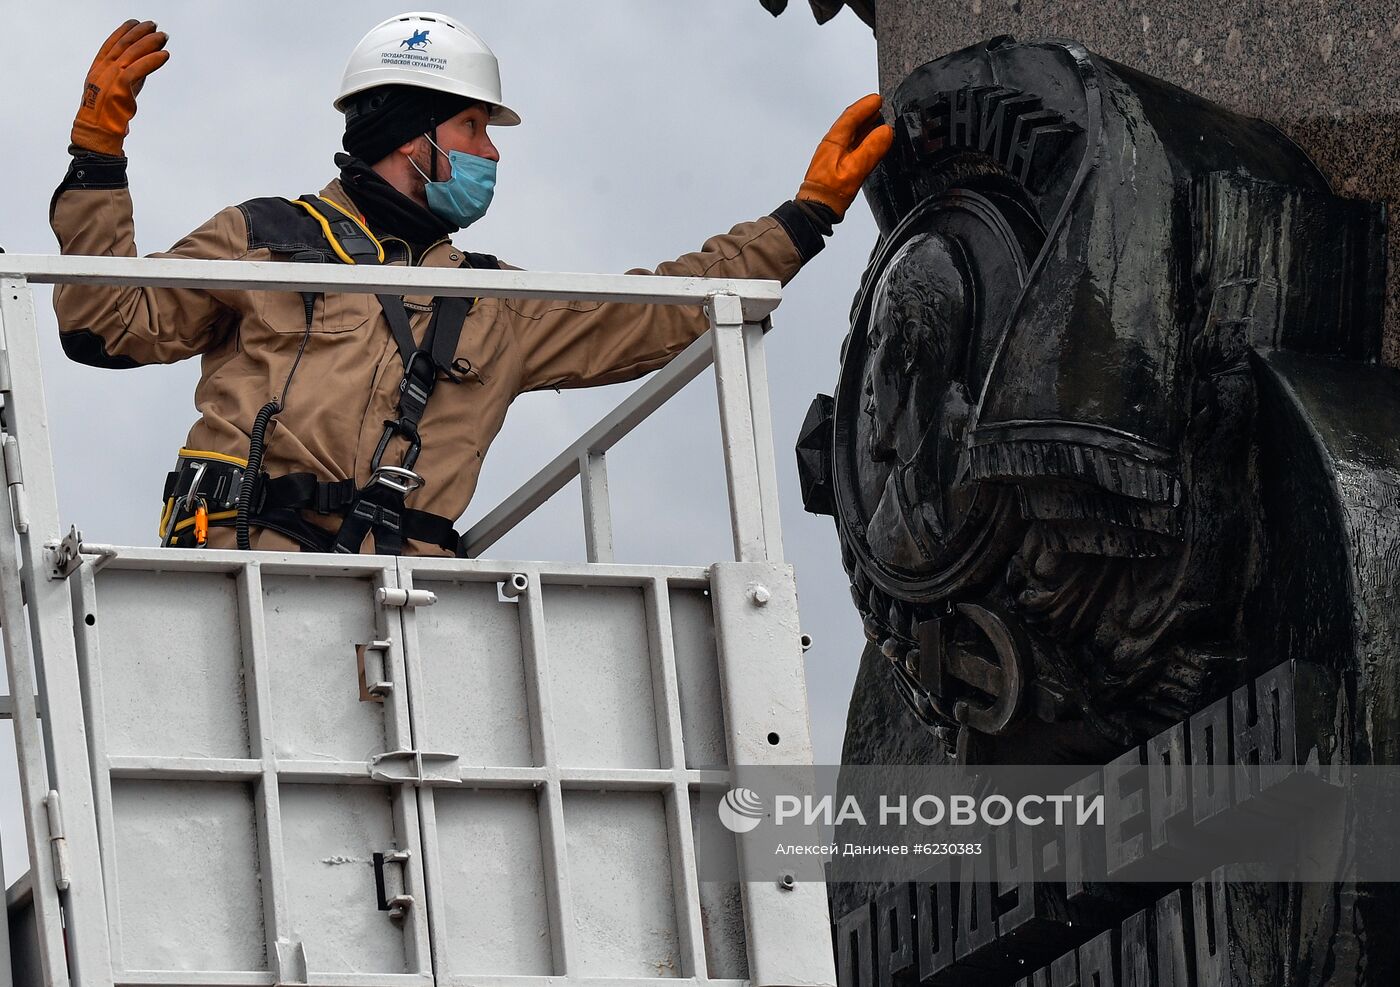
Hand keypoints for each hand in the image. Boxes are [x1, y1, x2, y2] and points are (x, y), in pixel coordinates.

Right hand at [71, 19, 169, 155]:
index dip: (124, 30)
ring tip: (163, 36)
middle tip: (155, 26)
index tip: (136, 22)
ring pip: (132, 53)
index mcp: (98, 67)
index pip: (111, 42)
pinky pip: (138, 69)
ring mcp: (109, 77)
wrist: (98, 130)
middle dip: (140, 32)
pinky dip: (152, 60)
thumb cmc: (110, 111)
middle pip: (124, 44)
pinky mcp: (119, 88)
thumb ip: (132, 74)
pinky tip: (164, 55)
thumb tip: (148, 61)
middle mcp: (103, 69)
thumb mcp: (120, 87)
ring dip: (150, 43)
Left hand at [797, 93, 893, 218]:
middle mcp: (832, 145)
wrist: (817, 208)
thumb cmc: (830, 192)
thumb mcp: (855, 168)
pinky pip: (850, 144)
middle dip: (865, 112)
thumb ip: (872, 149)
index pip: (851, 116)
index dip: (865, 106)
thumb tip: (886, 131)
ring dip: (863, 125)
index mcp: (834, 141)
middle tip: (878, 106)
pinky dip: (861, 139)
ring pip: (850, 133)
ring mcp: (833, 154)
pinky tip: (868, 142)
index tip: (877, 99)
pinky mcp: (836, 164)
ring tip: (876, 119)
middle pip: (850, 122)